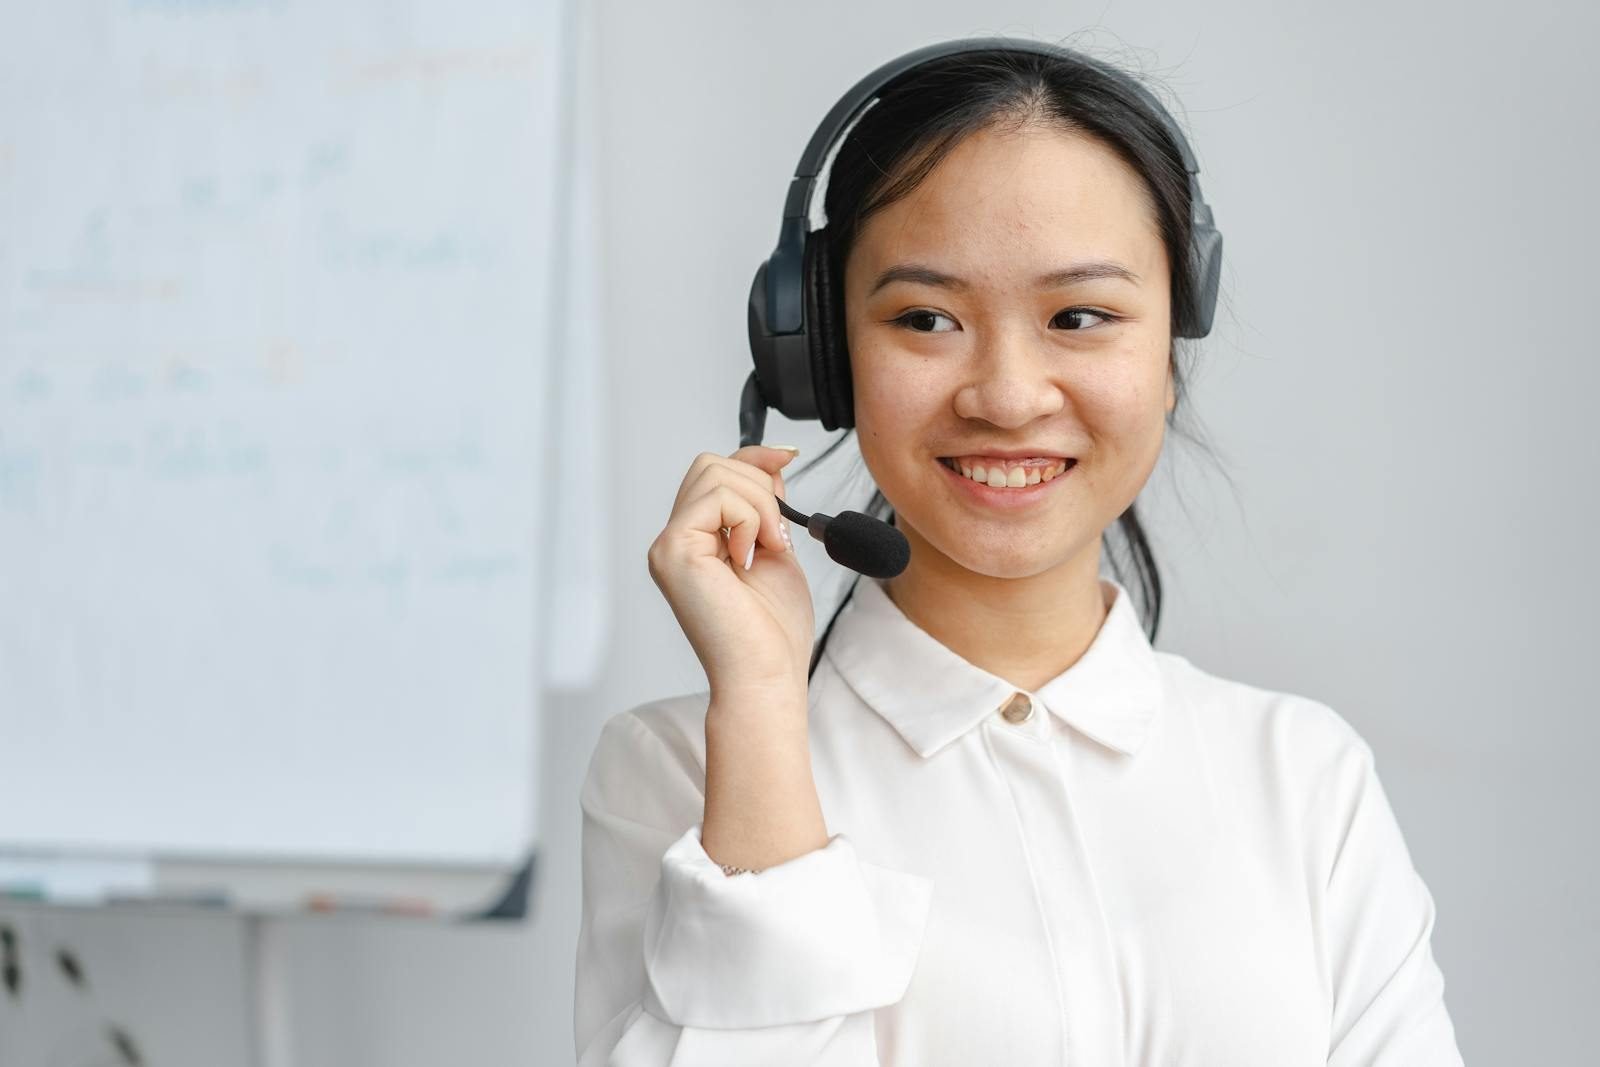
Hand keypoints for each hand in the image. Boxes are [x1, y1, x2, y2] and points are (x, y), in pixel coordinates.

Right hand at [646, 445, 814, 699]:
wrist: (766, 674)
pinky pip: (717, 498)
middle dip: (758, 485)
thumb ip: (766, 507)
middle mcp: (675, 541)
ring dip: (758, 504)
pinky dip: (747, 518)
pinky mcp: (674, 551)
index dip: (753, 457)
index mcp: (696, 542)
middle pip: (711, 464)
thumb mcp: (775, 549)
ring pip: (715, 474)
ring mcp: (669, 546)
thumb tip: (771, 461)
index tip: (788, 458)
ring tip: (766, 548)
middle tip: (775, 535)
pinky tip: (751, 557)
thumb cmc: (771, 632)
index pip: (714, 473)